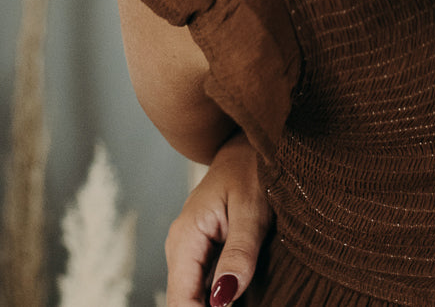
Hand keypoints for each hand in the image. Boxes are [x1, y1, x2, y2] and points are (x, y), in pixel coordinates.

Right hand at [165, 131, 273, 306]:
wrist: (252, 143)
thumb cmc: (253, 168)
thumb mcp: (251, 209)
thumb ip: (239, 252)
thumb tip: (224, 298)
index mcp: (186, 235)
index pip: (180, 298)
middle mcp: (181, 245)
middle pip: (184, 299)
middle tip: (240, 306)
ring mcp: (190, 248)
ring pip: (194, 294)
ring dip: (215, 304)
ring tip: (242, 301)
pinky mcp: (204, 248)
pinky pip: (205, 282)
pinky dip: (219, 295)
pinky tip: (236, 296)